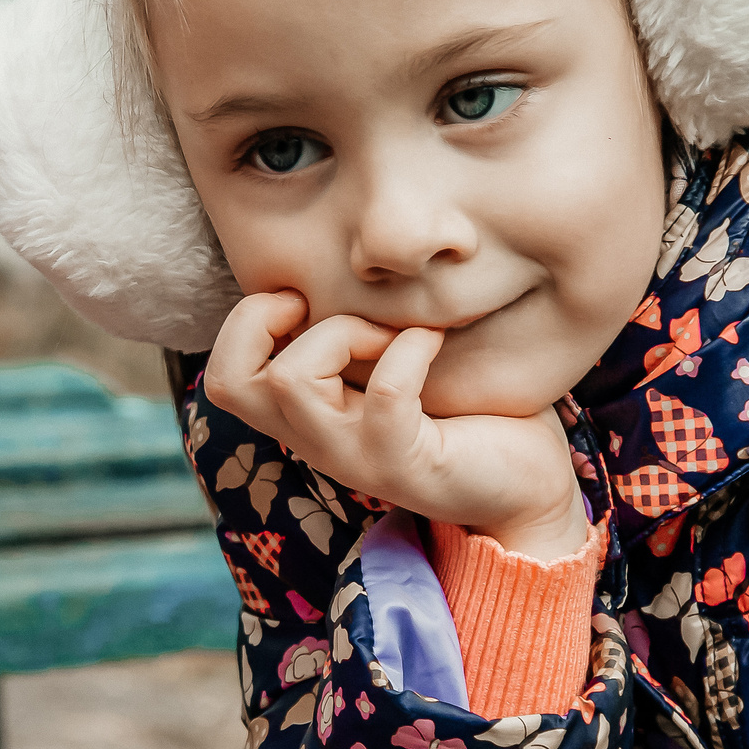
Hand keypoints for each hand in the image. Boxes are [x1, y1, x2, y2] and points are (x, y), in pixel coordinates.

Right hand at [203, 292, 589, 559]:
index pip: (222, 375)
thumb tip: (352, 256)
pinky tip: (434, 344)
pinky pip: (385, 395)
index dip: (248, 322)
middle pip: (228, 382)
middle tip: (328, 314)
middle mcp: (315, 440)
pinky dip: (409, 352)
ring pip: (289, 384)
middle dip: (265, 323)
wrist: (526, 491)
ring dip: (340, 334)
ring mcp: (353, 457)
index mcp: (305, 416)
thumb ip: (361, 329)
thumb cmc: (468, 414)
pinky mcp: (402, 465)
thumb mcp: (394, 365)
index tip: (310, 302)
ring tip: (389, 334)